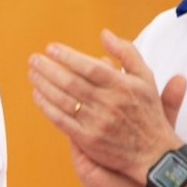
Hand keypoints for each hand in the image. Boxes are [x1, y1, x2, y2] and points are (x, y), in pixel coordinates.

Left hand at [30, 30, 186, 182]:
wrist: (153, 153)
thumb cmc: (147, 111)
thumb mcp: (146, 78)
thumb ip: (127, 53)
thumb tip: (104, 34)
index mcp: (122, 86)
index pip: (89, 67)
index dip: (68, 56)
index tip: (51, 48)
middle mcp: (109, 103)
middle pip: (71, 82)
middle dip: (49, 68)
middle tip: (34, 59)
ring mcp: (97, 122)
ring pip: (63, 100)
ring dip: (44, 85)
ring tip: (32, 73)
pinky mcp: (88, 139)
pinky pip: (61, 120)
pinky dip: (47, 107)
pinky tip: (37, 96)